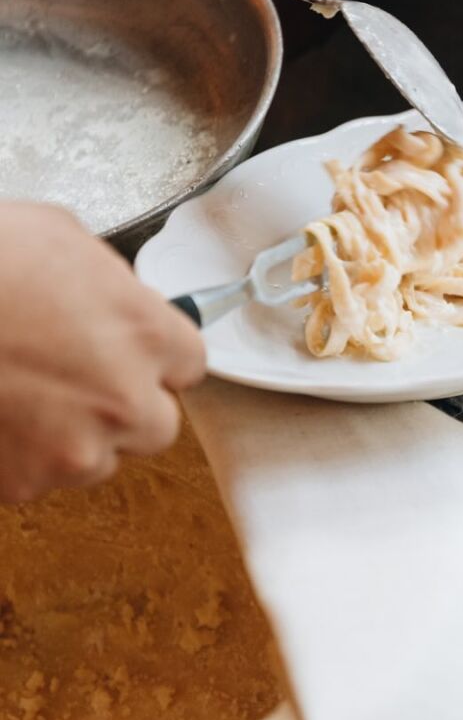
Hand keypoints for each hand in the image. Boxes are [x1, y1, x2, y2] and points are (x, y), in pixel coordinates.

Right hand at [0, 203, 205, 503]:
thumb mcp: (57, 235)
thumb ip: (109, 282)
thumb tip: (119, 298)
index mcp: (145, 335)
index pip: (189, 363)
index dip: (155, 357)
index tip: (128, 350)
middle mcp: (125, 401)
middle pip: (157, 424)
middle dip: (123, 405)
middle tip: (72, 377)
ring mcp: (76, 451)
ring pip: (96, 457)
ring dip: (70, 434)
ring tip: (17, 390)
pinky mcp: (25, 483)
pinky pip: (37, 475)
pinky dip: (17, 454)